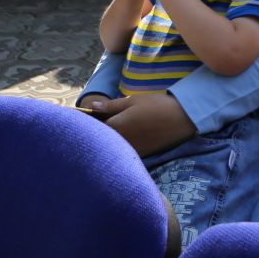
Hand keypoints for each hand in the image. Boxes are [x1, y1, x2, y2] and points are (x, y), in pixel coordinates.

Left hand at [79, 91, 197, 155]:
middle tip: (86, 130)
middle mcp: (120, 143)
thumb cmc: (157, 106)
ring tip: (100, 138)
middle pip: (99, 142)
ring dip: (104, 145)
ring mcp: (130, 152)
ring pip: (110, 150)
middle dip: (92, 137)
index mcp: (115, 127)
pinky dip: (117, 150)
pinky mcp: (140, 156)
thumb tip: (91, 106)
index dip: (84, 125)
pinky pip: (122, 155)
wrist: (183, 119)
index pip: (91, 129)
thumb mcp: (133, 101)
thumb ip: (111, 105)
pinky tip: (118, 144)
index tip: (75, 121)